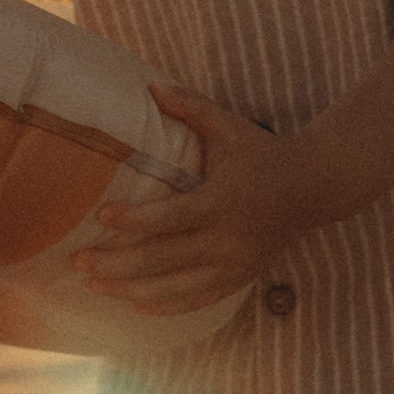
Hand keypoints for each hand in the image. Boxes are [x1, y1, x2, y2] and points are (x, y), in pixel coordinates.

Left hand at [68, 84, 312, 315]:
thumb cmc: (264, 153)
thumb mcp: (231, 127)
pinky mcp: (240, 280)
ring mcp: (234, 266)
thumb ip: (191, 108)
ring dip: (130, 290)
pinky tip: (135, 305)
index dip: (133, 221)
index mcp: (223, 201)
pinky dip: (164, 306)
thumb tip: (150, 87)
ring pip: (174, 288)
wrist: (315, 189)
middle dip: (116, 263)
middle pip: (162, 259)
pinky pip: (196, 301)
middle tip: (79, 259)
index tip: (101, 217)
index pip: (170, 218)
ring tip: (95, 284)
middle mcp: (228, 240)